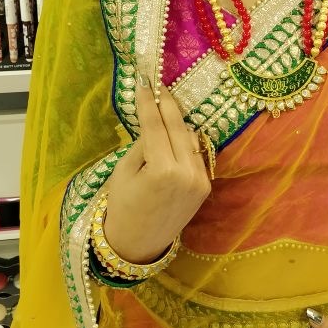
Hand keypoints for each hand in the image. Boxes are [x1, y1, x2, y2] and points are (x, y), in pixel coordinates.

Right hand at [103, 75, 210, 263]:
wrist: (138, 243)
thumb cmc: (122, 207)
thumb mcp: (123, 172)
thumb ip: (142, 144)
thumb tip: (155, 122)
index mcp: (162, 170)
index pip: (156, 127)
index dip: (149, 103)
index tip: (145, 83)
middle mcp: (187, 173)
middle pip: (178, 127)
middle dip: (167, 105)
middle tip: (158, 87)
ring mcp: (200, 180)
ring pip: (190, 139)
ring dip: (177, 123)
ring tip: (163, 108)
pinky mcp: (205, 186)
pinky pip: (195, 155)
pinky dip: (184, 143)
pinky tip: (173, 136)